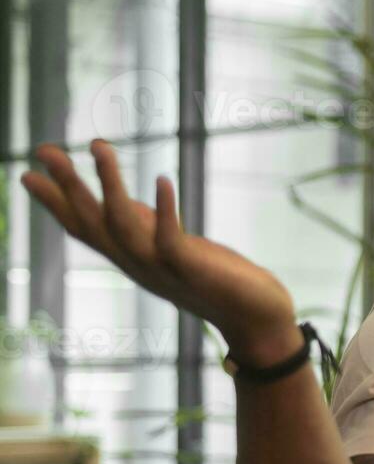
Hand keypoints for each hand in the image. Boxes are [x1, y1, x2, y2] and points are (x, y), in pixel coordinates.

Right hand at [22, 140, 300, 365]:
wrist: (255, 318)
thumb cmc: (215, 279)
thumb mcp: (170, 248)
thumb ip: (144, 225)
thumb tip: (115, 198)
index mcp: (131, 259)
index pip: (83, 230)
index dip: (55, 203)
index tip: (27, 171)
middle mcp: (138, 265)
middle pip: (92, 225)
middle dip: (67, 187)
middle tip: (44, 150)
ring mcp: (162, 269)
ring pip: (123, 226)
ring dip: (110, 185)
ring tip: (100, 145)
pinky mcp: (192, 270)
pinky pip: (171, 240)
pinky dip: (164, 210)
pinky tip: (160, 179)